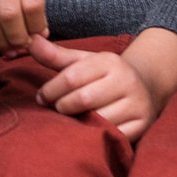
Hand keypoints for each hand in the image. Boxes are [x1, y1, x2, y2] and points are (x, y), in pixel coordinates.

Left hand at [27, 37, 157, 140]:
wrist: (147, 87)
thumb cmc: (105, 75)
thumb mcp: (83, 61)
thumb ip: (55, 55)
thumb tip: (30, 40)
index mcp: (109, 62)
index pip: (71, 77)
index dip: (50, 90)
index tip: (41, 97)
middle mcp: (126, 81)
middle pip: (83, 99)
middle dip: (62, 106)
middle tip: (54, 110)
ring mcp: (137, 104)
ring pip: (99, 119)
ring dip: (78, 124)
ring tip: (70, 121)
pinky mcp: (142, 125)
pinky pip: (113, 135)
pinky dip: (97, 136)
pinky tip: (88, 132)